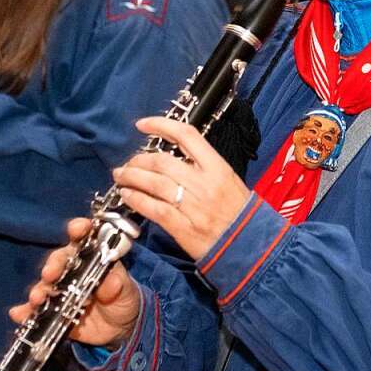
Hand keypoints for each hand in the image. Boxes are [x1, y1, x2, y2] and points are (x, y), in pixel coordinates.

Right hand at [9, 218, 141, 346]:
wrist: (118, 328)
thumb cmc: (124, 299)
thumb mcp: (127, 291)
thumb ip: (119, 285)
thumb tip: (112, 281)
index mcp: (92, 256)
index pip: (84, 237)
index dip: (79, 229)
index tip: (78, 228)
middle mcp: (72, 269)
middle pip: (58, 260)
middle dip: (53, 265)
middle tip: (51, 274)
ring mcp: (60, 290)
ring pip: (45, 285)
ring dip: (38, 289)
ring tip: (38, 298)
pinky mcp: (51, 310)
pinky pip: (35, 310)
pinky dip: (25, 312)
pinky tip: (19, 314)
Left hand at [115, 117, 252, 259]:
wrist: (249, 245)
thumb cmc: (239, 213)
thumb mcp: (228, 180)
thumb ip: (203, 167)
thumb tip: (173, 157)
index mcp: (218, 167)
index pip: (186, 136)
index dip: (160, 125)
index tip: (142, 125)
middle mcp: (204, 183)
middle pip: (162, 161)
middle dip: (138, 160)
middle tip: (128, 163)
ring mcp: (193, 205)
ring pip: (154, 183)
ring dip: (131, 178)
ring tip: (121, 177)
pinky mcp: (183, 227)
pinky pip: (153, 209)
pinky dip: (136, 200)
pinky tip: (127, 196)